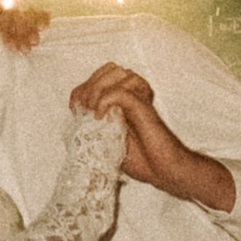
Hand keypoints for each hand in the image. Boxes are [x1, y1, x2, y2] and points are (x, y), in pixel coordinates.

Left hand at [69, 63, 234, 211]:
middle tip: (87, 113)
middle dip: (88, 89)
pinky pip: (119, 91)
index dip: (82, 92)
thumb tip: (77, 113)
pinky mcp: (142, 105)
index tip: (79, 112)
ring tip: (95, 114)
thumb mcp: (107, 142)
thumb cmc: (139, 159)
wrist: (163, 170)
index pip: (96, 78)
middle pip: (106, 69)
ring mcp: (138, 97)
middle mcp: (132, 93)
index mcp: (124, 99)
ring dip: (96, 92)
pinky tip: (102, 118)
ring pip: (113, 73)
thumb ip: (95, 125)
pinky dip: (104, 102)